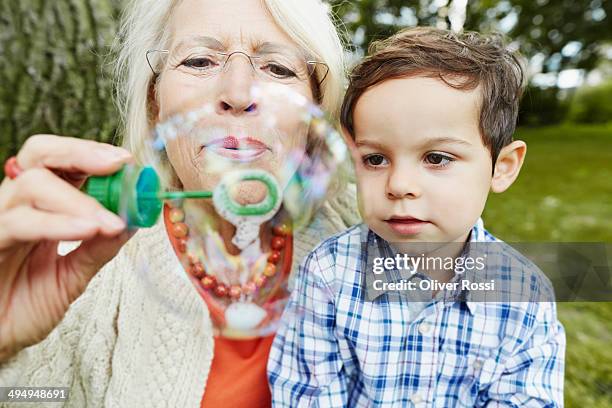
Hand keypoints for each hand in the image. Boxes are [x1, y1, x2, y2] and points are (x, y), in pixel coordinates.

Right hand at [0, 135, 133, 361]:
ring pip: (33, 184)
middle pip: (41, 154)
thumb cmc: (22, 306)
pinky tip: (86, 229)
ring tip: (109, 222)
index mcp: (41, 206)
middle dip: (82, 153)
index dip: (93, 154)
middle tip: (117, 164)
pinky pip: (18, 222)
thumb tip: (133, 221)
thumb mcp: (72, 275)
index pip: (62, 162)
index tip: (127, 162)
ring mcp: (0, 220)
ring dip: (80, 201)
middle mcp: (18, 205)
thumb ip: (99, 248)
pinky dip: (58, 223)